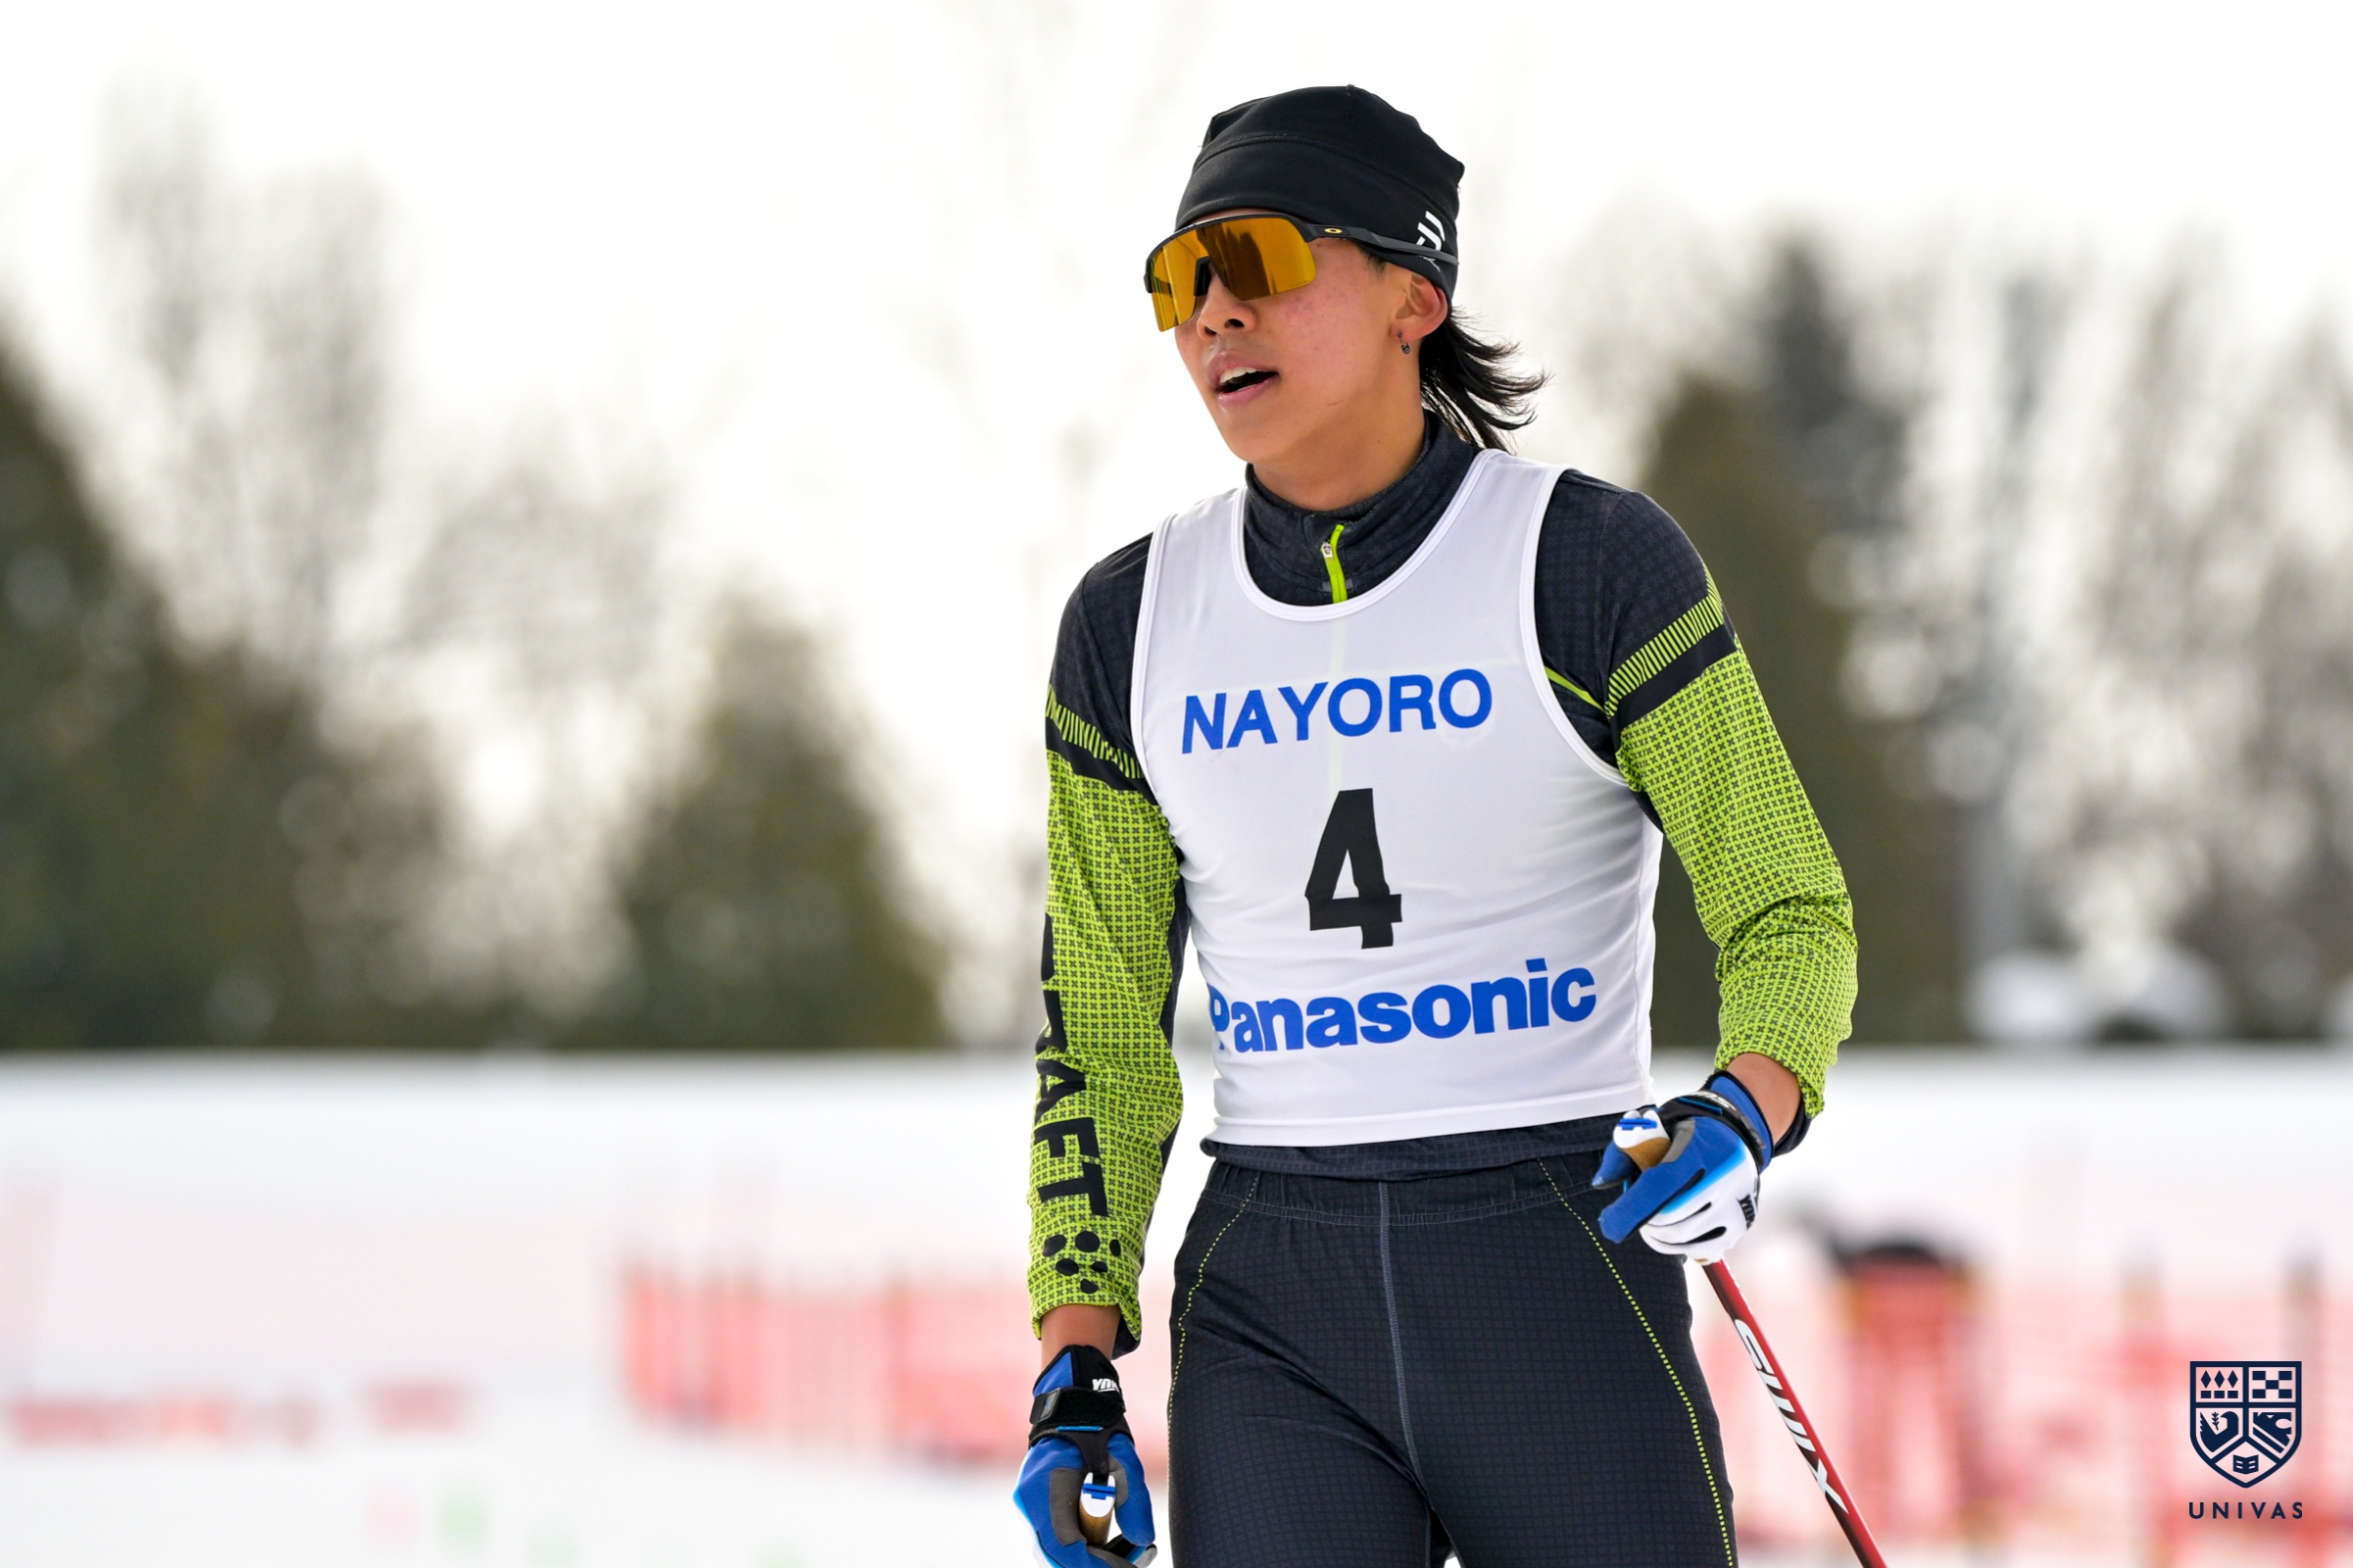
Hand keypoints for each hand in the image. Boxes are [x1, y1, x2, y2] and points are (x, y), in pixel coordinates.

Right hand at [1014, 1344, 1157, 1566]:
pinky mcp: (1034, 1504)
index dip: (1094, 1565)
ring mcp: (1027, 1504)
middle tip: (1127, 1563)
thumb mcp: (1123, 1461)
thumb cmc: (1097, 1427)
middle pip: (1054, 1555)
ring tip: (1123, 1553)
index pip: (1064, 1546)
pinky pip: (1051, 1537)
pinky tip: (1106, 1543)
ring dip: (1084, 1559)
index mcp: (1044, 1488)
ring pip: (1052, 1550)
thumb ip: (1134, 1501)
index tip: (1125, 1566)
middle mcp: (1027, 1501)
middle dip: (1091, 1566)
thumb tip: (1143, 1540)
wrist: (1072, 1401)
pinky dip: (1077, 1547)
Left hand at [1590, 1071, 1773, 1262]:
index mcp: (1700, 1150)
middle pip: (1671, 1218)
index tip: (1609, 1225)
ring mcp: (1737, 1205)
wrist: (1734, 1133)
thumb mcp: (1649, 1126)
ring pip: (1684, 1239)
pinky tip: (1671, 1232)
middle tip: (1634, 1214)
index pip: (1661, 1185)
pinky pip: (1702, 1250)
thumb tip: (1602, 1184)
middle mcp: (1725, 1178)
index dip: (1631, 1210)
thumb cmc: (1682, 1131)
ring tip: (1651, 1221)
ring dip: (1658, 1236)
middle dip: (1644, 1222)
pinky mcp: (1742, 1225)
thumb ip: (1622, 1152)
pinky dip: (1679, 1247)